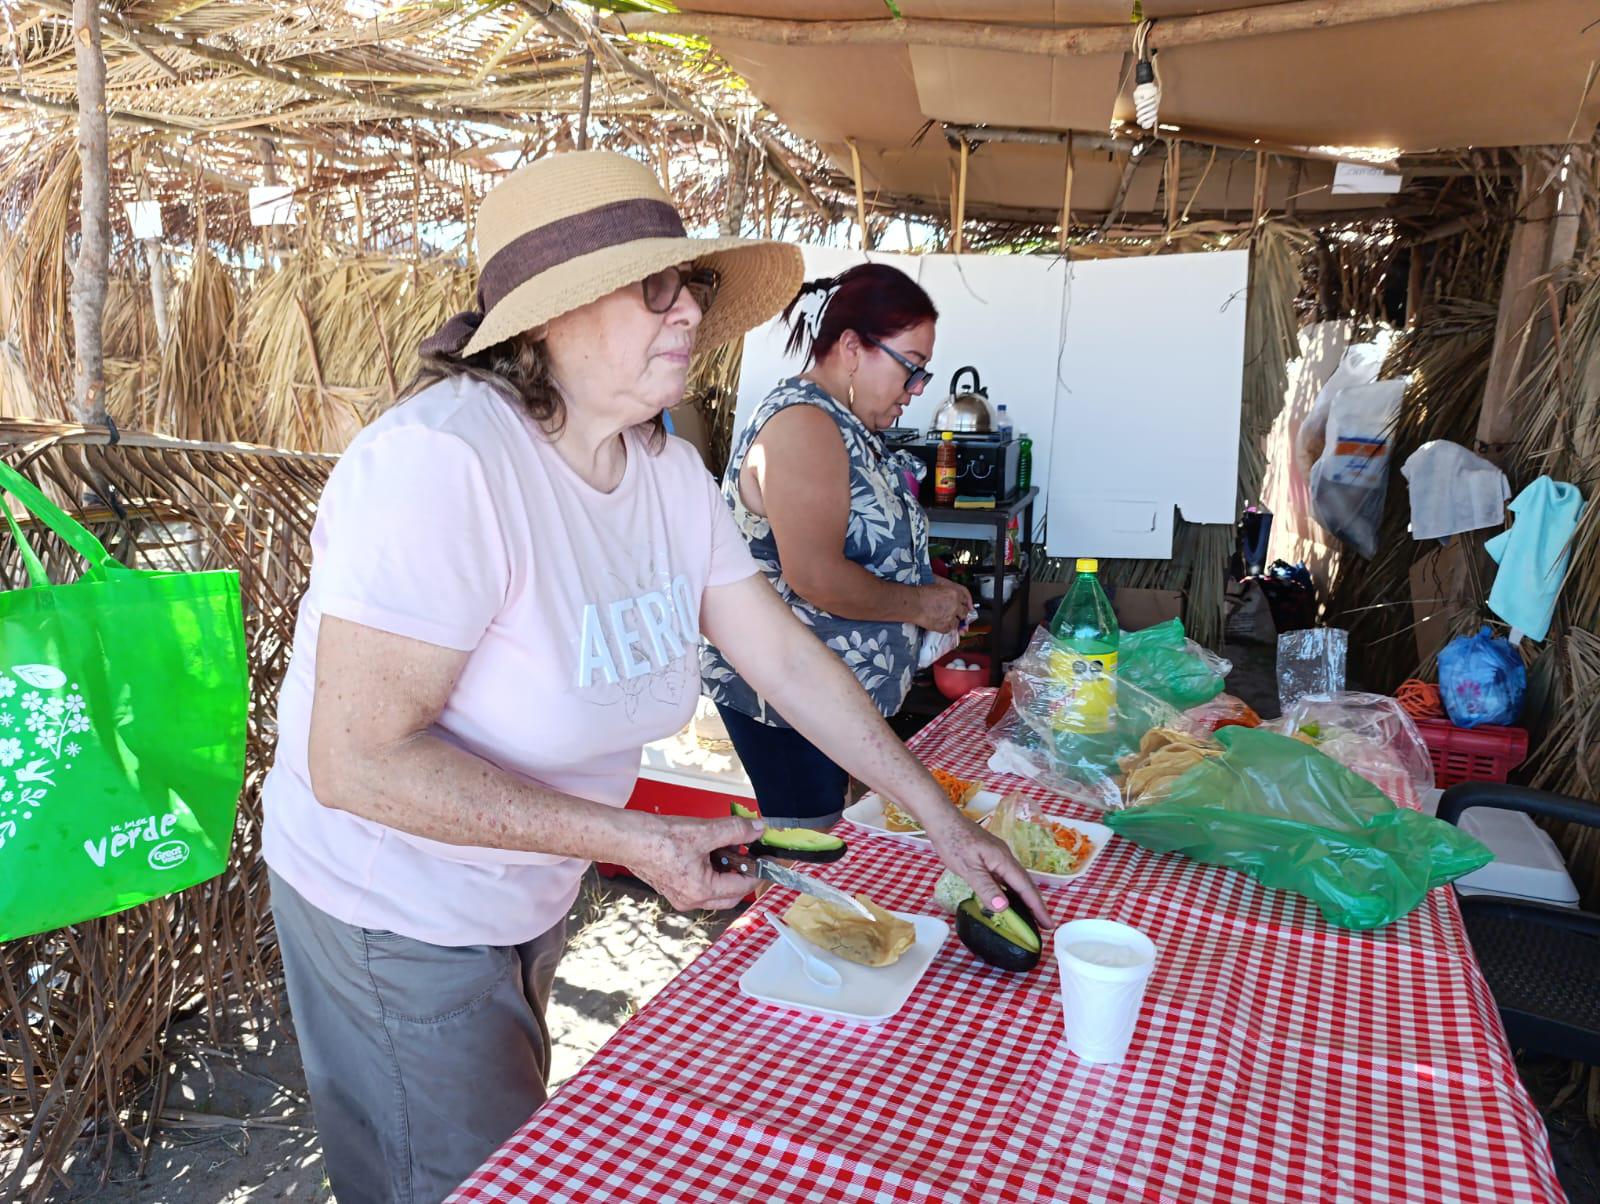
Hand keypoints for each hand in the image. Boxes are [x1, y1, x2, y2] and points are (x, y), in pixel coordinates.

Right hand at [624, 813, 765, 911]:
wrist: (627, 838)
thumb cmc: (658, 838)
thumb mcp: (704, 831)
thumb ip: (735, 831)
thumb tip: (757, 829)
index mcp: (701, 891)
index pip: (743, 886)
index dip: (758, 870)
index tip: (768, 857)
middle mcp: (691, 900)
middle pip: (730, 893)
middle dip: (742, 873)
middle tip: (749, 852)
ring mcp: (680, 896)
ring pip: (715, 889)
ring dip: (725, 870)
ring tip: (725, 846)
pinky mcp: (672, 887)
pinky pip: (700, 884)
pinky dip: (710, 870)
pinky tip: (707, 850)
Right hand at [916, 578, 972, 632]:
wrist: (913, 604)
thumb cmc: (922, 593)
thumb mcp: (939, 583)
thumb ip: (950, 589)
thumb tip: (959, 597)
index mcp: (955, 593)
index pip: (966, 599)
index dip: (964, 603)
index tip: (963, 606)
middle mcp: (956, 605)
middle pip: (965, 612)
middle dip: (959, 612)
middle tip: (952, 612)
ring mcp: (952, 617)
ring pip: (958, 622)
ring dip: (953, 620)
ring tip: (943, 617)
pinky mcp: (946, 627)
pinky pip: (951, 629)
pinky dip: (946, 626)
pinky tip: (939, 621)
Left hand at [920, 806, 1052, 928]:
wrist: (943, 820)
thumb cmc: (954, 842)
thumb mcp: (968, 868)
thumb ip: (986, 888)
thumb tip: (1004, 908)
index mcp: (1004, 860)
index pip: (1025, 888)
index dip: (1037, 907)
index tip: (1048, 924)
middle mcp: (1005, 858)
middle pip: (1026, 884)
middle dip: (1037, 905)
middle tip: (1045, 925)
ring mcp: (998, 857)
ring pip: (1017, 881)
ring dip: (1026, 898)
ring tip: (1031, 916)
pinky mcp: (990, 857)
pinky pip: (1006, 877)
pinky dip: (1012, 891)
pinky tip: (1009, 899)